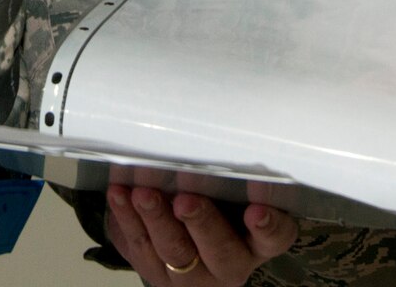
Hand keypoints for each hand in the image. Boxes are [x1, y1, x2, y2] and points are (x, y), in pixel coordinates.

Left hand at [105, 185, 296, 285]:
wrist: (185, 238)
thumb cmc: (218, 200)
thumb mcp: (232, 190)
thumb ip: (229, 170)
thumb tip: (209, 124)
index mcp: (259, 241)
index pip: (274, 237)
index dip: (268, 225)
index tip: (256, 209)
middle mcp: (230, 262)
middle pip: (221, 251)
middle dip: (201, 223)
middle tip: (186, 200)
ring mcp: (192, 272)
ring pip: (175, 250)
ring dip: (157, 220)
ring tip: (144, 194)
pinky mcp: (156, 271)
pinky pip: (139, 246)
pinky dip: (127, 219)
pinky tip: (120, 195)